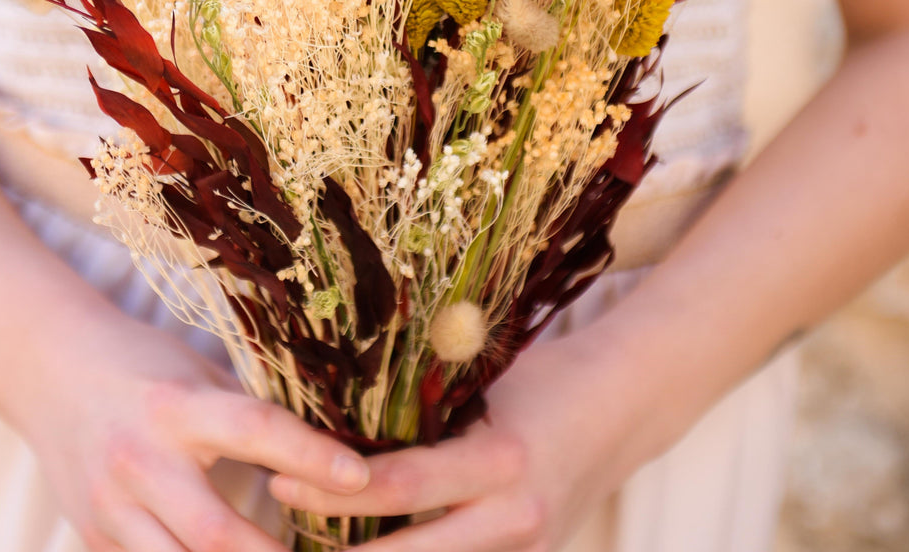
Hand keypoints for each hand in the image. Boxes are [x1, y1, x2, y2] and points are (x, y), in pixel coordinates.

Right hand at [8, 302, 371, 551]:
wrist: (49, 368)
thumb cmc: (143, 363)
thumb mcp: (198, 370)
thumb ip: (247, 412)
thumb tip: (323, 447)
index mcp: (178, 404)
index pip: (256, 430)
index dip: (312, 456)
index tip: (360, 475)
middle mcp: (141, 459)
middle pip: (216, 534)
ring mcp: (111, 507)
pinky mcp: (93, 538)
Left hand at [269, 329, 655, 551]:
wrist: (629, 403)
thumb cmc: (550, 375)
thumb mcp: (486, 384)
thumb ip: (429, 412)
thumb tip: (345, 421)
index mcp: (501, 463)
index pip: (398, 487)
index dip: (331, 489)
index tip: (279, 476)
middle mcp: (515, 520)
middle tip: (279, 532)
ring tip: (313, 544)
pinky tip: (369, 547)